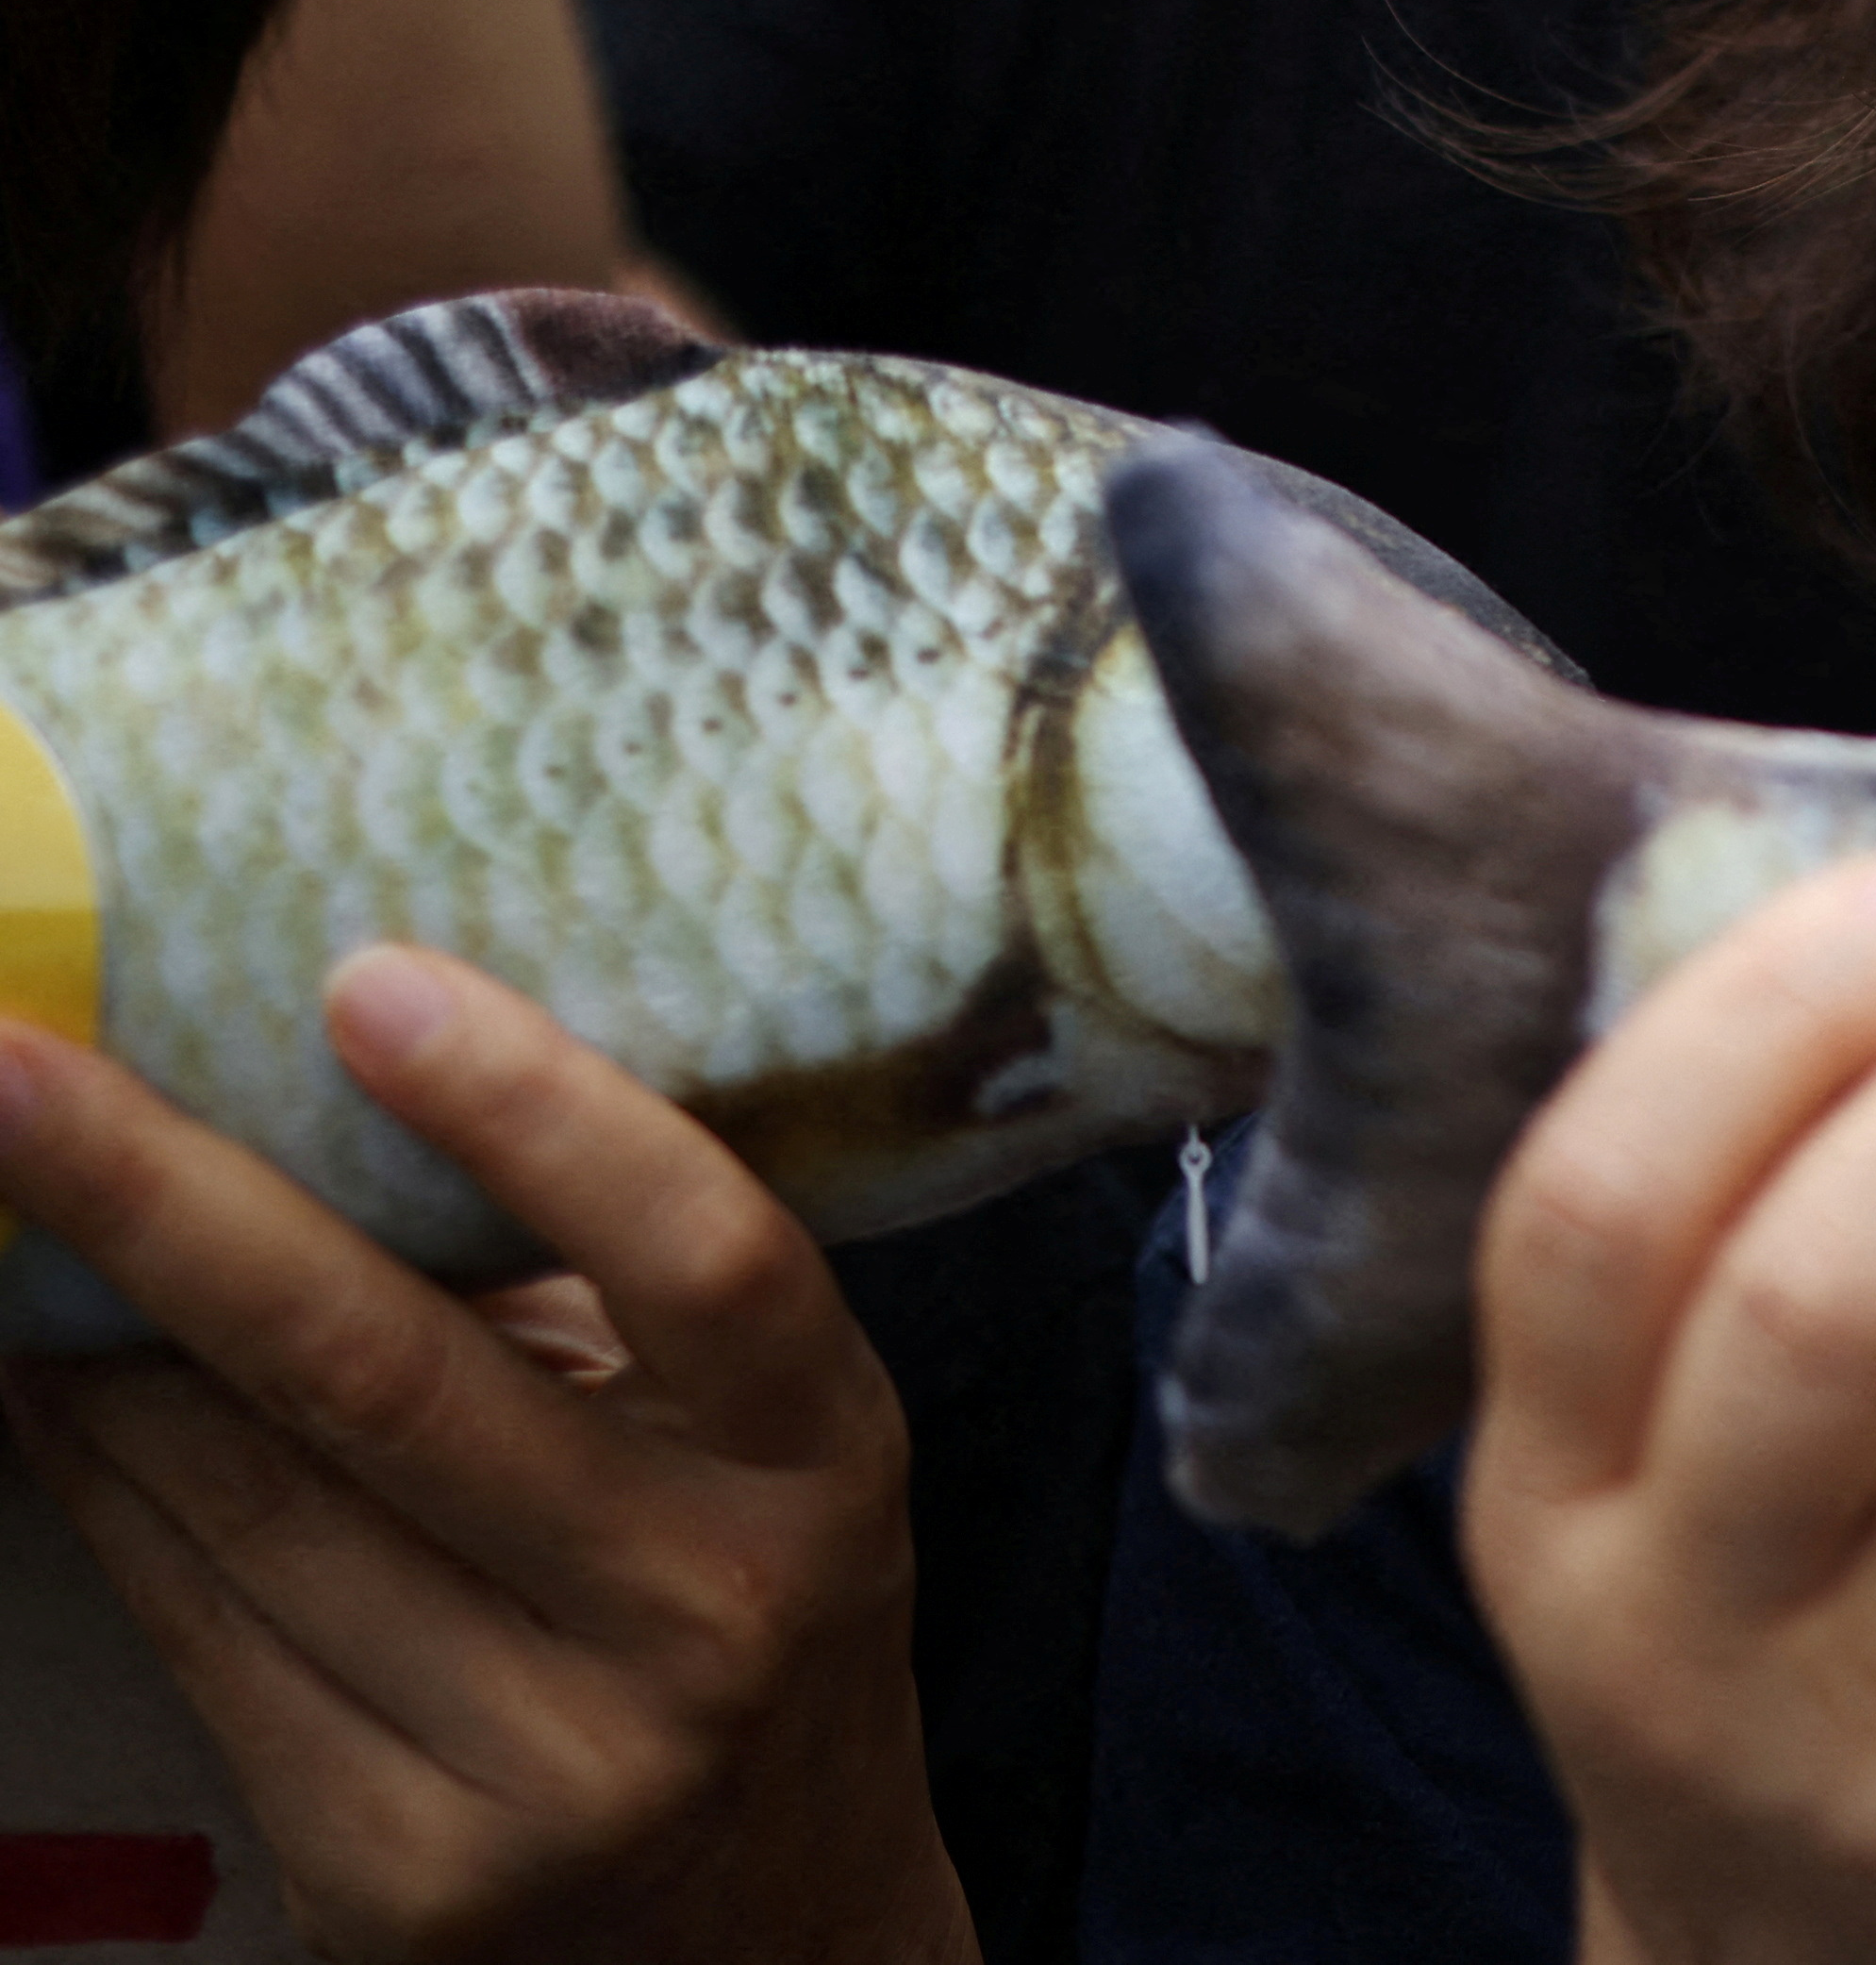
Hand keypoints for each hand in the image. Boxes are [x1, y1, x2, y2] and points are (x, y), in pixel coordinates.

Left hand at [0, 952, 966, 1964]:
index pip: (708, 1260)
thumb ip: (605, 1304)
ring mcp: (545, 1760)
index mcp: (820, 1463)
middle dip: (168, 1202)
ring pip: (250, 1504)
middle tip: (16, 1063)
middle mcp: (700, 1611)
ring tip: (1, 1196)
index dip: (540, 1114)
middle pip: (391, 1379)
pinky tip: (53, 1387)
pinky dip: (104, 1488)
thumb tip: (338, 1093)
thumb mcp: (755, 1450)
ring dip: (89, 1342)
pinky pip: (202, 1632)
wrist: (770, 1940)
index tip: (368, 981)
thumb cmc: (749, 1611)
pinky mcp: (400, 1871)